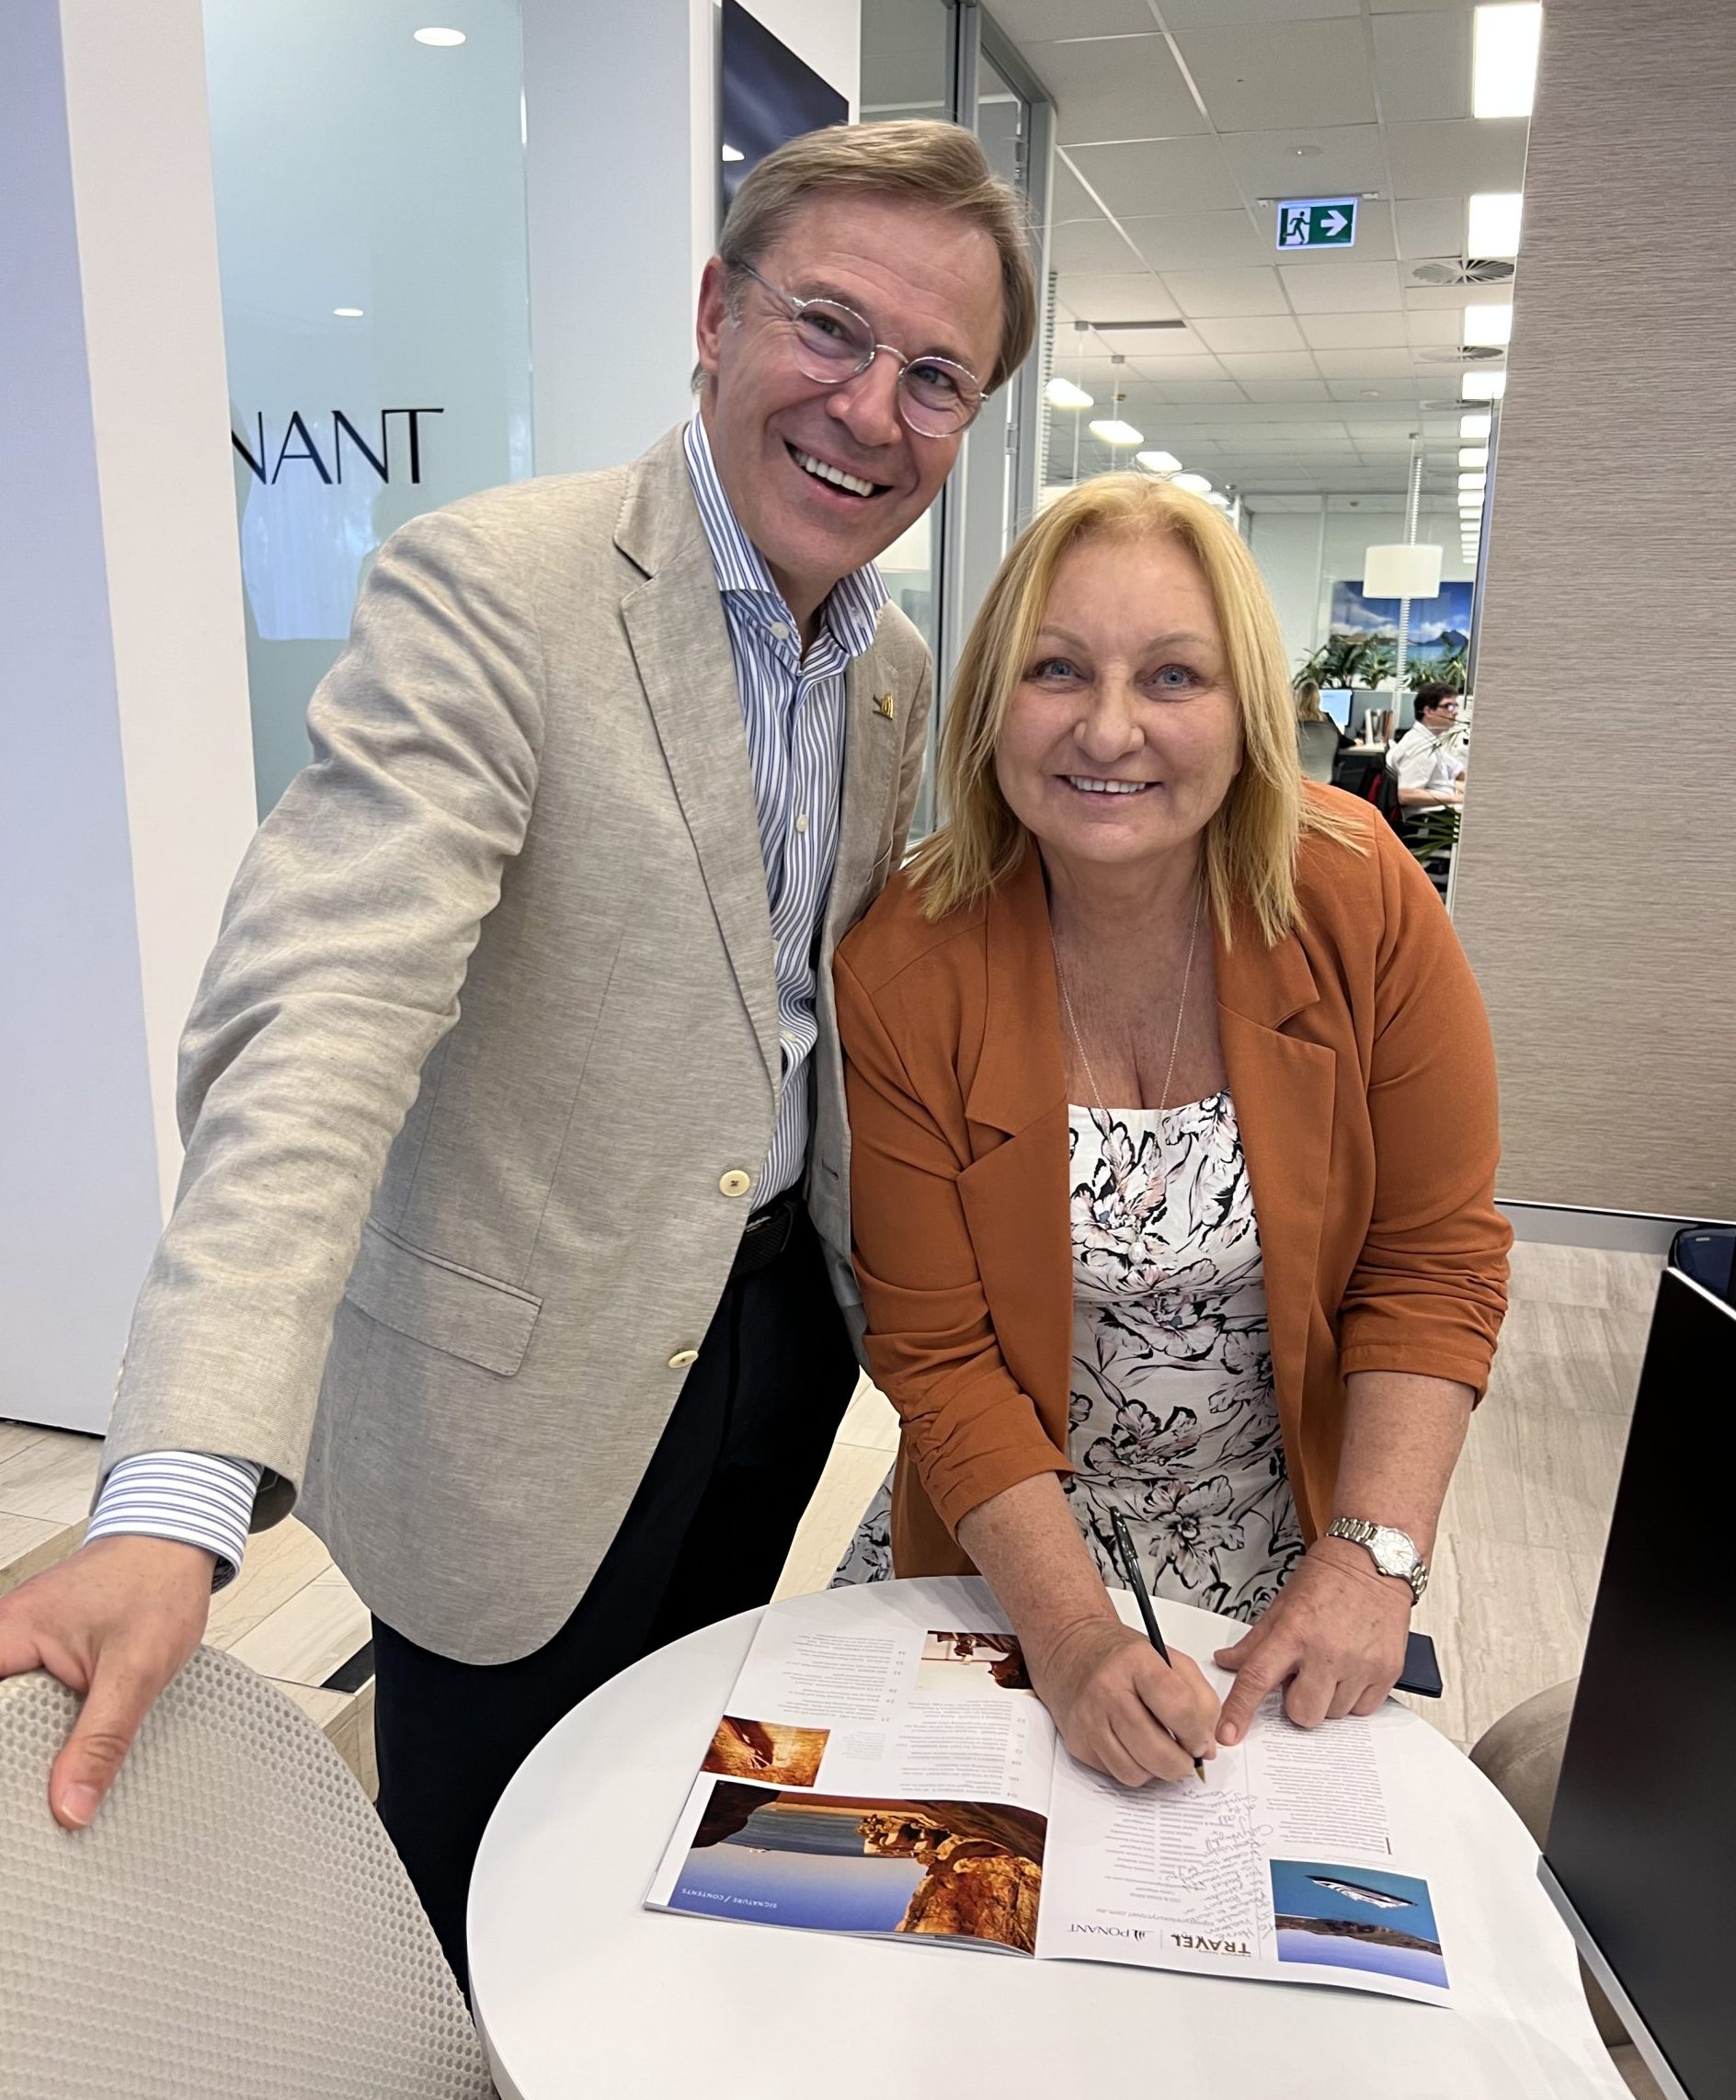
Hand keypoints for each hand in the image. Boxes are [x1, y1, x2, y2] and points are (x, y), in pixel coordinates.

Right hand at [0, 1536, 215, 1827]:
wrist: (177, 1544)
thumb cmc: (156, 1582)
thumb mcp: (136, 1670)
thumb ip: (102, 1740)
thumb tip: (71, 1804)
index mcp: (7, 1635)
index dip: (4, 1750)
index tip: (13, 1796)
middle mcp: (5, 1637)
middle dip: (14, 1754)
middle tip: (34, 1799)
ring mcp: (21, 1644)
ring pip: (9, 1713)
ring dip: (28, 1742)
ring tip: (52, 1780)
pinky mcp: (41, 1652)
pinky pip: (27, 1699)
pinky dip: (44, 1725)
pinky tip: (64, 1752)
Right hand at [1028, 1614, 1219, 1786]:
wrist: (1072, 1649)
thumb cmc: (1123, 1657)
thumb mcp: (1170, 1659)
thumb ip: (1200, 1698)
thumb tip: (1207, 1746)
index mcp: (1136, 1662)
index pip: (1178, 1707)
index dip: (1198, 1733)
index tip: (1201, 1740)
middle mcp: (1108, 1690)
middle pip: (1156, 1751)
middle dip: (1182, 1764)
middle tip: (1187, 1756)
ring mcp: (1089, 1719)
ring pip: (1136, 1773)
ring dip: (1157, 1771)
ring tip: (1161, 1751)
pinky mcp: (1078, 1743)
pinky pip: (1116, 1775)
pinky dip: (1134, 1769)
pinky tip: (1135, 1748)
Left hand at [1213, 1538, 1411, 1744]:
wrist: (1373, 1562)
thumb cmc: (1328, 1579)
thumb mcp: (1282, 1605)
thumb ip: (1254, 1641)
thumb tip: (1227, 1662)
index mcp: (1293, 1632)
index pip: (1257, 1679)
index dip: (1240, 1711)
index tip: (1229, 1734)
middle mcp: (1327, 1651)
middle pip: (1302, 1713)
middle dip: (1297, 1701)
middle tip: (1302, 1675)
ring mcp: (1361, 1664)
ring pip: (1333, 1715)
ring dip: (1326, 1698)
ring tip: (1330, 1664)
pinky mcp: (1387, 1671)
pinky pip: (1363, 1710)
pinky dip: (1353, 1698)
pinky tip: (1351, 1669)